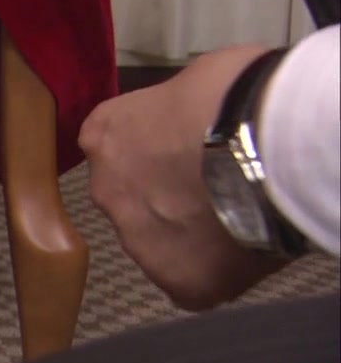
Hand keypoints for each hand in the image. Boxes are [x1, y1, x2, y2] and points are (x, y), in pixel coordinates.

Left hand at [79, 45, 287, 309]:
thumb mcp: (189, 82)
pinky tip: (241, 247)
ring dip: (187, 237)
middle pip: (130, 202)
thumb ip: (172, 112)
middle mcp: (105, 188)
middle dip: (165, 199)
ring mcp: (135, 238)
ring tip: (233, 218)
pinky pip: (191, 280)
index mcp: (102, 135)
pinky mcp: (176, 280)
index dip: (153, 157)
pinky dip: (214, 270)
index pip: (114, 152)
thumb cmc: (229, 94)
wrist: (259, 142)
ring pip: (157, 245)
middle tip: (212, 190)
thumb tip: (190, 119)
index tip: (183, 158)